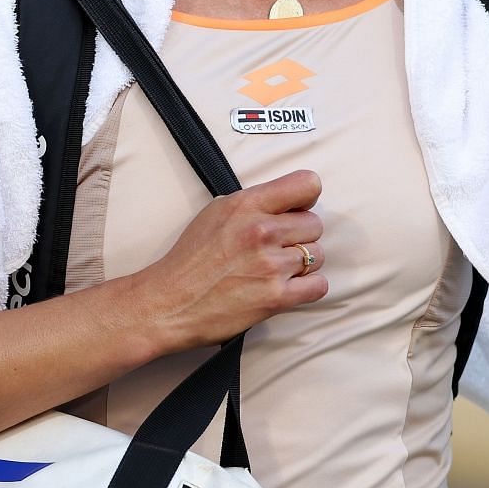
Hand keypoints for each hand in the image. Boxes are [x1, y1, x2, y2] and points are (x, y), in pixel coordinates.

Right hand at [131, 170, 326, 351]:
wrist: (169, 303)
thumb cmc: (189, 260)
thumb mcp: (215, 213)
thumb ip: (252, 204)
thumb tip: (284, 202)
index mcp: (246, 204)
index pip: (307, 184)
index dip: (306, 198)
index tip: (296, 210)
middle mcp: (262, 231)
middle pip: (315, 224)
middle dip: (300, 236)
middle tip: (278, 247)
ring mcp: (271, 265)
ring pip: (317, 255)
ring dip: (302, 264)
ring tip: (276, 270)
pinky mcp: (276, 298)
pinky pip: (319, 285)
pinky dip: (308, 287)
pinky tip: (288, 287)